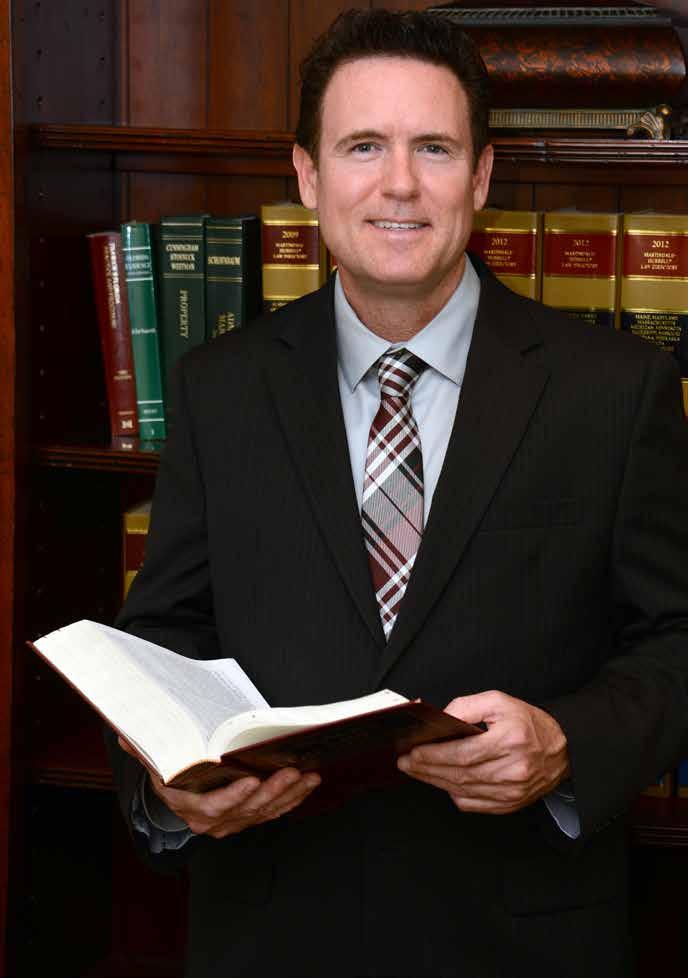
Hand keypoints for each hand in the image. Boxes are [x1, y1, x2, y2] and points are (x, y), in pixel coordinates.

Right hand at [118, 736, 320, 837]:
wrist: (179, 792)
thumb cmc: (171, 770)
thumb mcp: (155, 759)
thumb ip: (143, 748)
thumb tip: (126, 733)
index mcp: (188, 807)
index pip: (212, 807)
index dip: (233, 797)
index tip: (251, 781)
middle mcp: (212, 821)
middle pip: (245, 809)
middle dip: (271, 791)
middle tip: (291, 772)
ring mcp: (232, 822)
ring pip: (265, 812)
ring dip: (289, 795)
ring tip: (308, 776)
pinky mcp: (249, 818)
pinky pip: (274, 812)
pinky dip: (293, 799)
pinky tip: (309, 784)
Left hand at [397, 690, 569, 813]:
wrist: (563, 749)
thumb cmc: (529, 722)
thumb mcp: (499, 701)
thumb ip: (466, 707)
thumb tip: (440, 720)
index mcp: (511, 740)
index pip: (462, 753)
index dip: (432, 755)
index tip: (411, 751)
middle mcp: (513, 770)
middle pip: (458, 774)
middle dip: (426, 768)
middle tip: (404, 762)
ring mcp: (512, 792)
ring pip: (462, 791)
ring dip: (434, 781)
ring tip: (416, 770)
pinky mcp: (510, 805)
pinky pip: (473, 804)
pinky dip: (454, 793)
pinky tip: (441, 781)